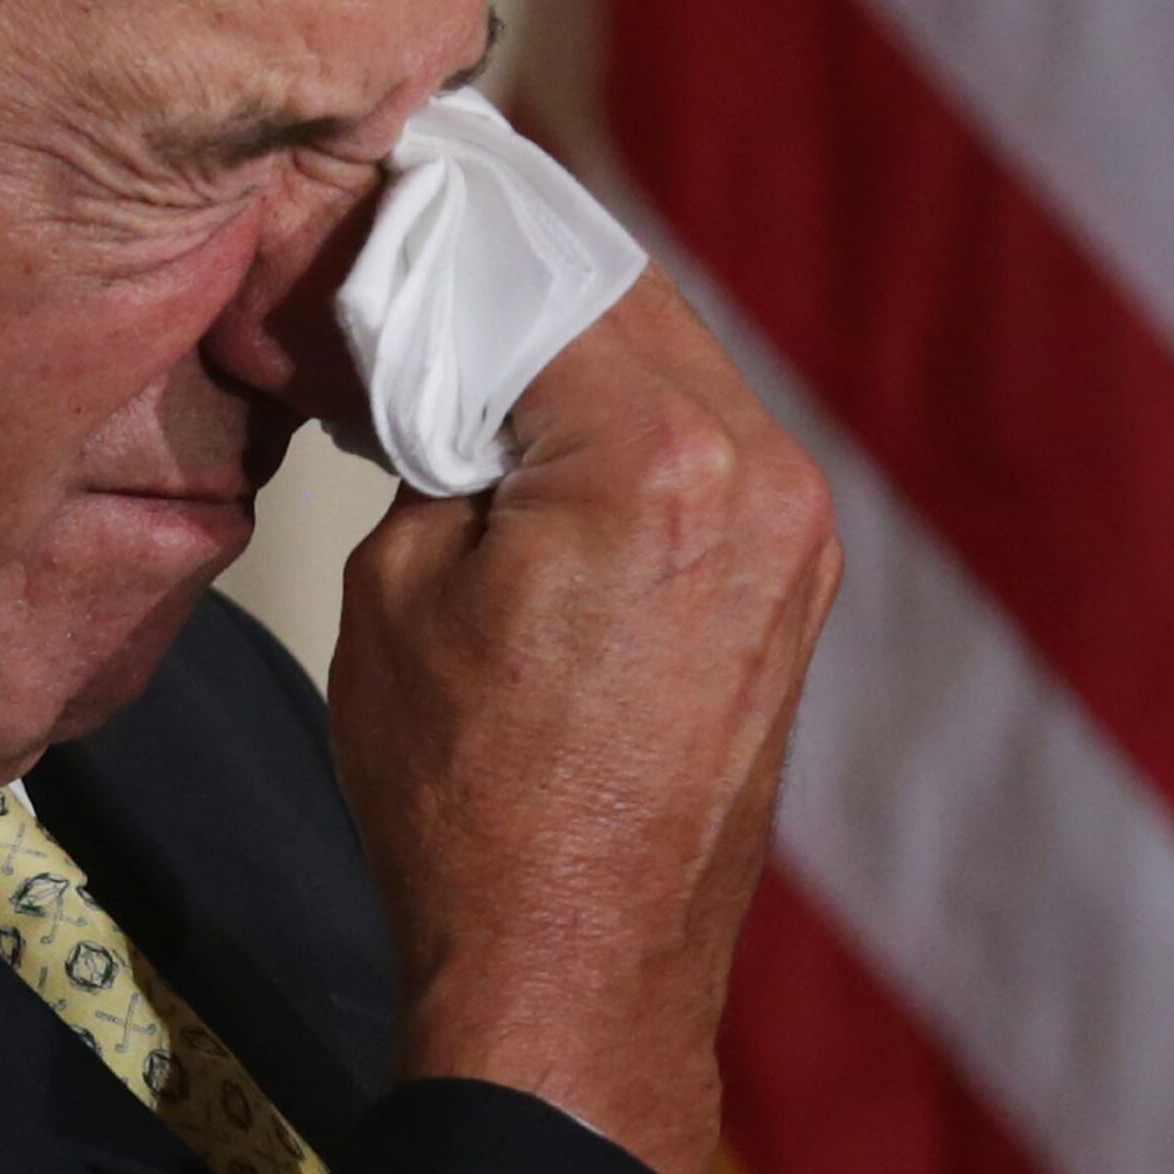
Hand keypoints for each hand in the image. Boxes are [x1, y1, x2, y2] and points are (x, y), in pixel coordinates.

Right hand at [324, 266, 841, 1173]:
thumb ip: (433, 439)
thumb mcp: (395, 577)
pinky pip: (702, 451)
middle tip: (404, 260)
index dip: (444, 237)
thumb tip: (435, 366)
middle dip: (512, 281)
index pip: (543, 275)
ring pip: (671, 371)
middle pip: (624, 303)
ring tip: (459, 353)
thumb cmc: (465, 792)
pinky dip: (620, 422)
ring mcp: (798, 535)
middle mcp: (762, 475)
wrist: (573, 965)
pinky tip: (534, 436)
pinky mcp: (794, 589)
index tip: (374, 208)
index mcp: (660, 456)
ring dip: (571, 350)